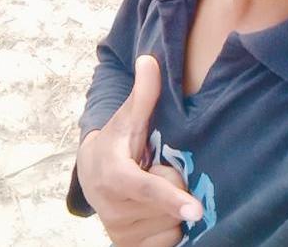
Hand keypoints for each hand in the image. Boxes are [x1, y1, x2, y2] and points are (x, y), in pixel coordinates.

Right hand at [76, 54, 202, 245]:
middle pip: (167, 206)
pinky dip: (168, 227)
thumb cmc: (118, 141)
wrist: (91, 175)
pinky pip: (166, 244)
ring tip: (154, 190)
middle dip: (173, 188)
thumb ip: (143, 92)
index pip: (145, 189)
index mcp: (112, 175)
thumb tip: (149, 58)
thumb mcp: (129, 116)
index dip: (170, 198)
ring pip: (169, 227)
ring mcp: (119, 232)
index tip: (195, 209)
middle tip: (157, 171)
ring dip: (170, 210)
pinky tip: (156, 211)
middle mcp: (112, 209)